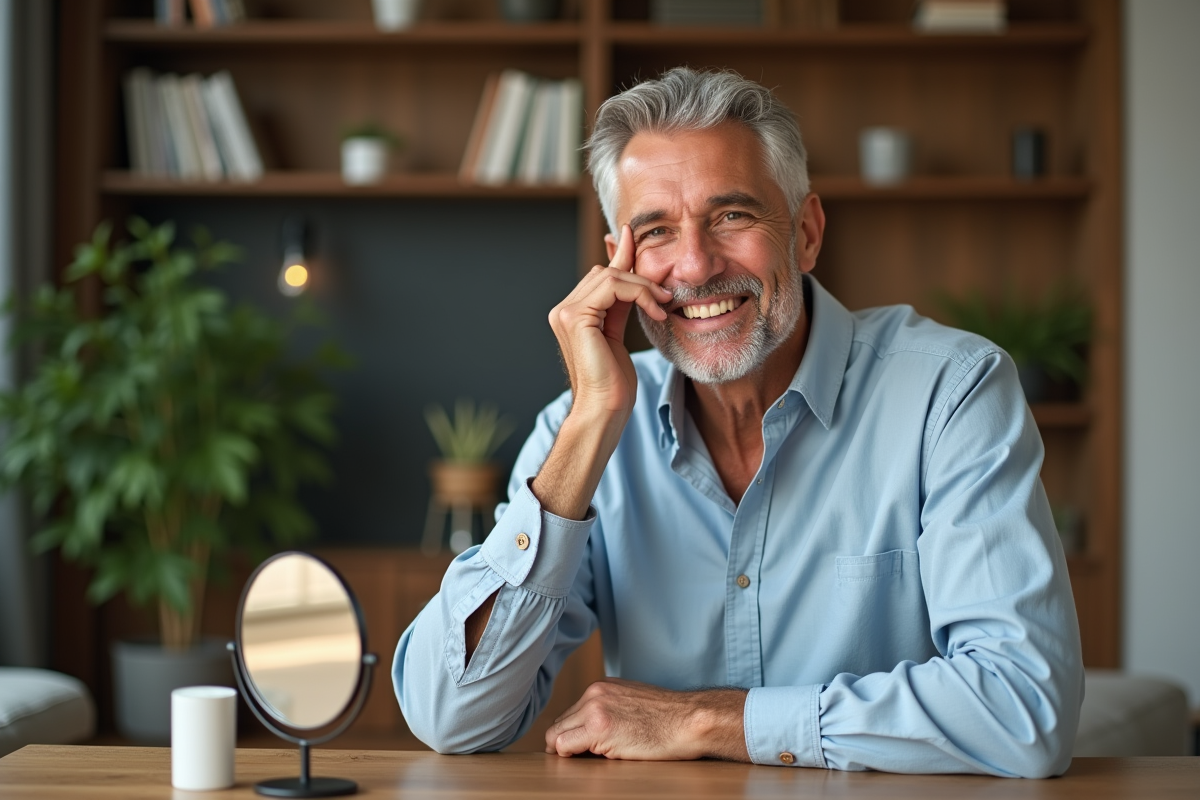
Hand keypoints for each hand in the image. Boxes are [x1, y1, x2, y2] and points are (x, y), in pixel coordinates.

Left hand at [544, 678, 748, 761]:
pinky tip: (593, 759)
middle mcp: (593, 694)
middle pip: (560, 724)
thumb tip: (591, 730)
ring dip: (569, 750)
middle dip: (566, 743)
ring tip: (592, 760)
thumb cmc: (669, 718)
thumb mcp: (632, 703)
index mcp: (602, 687)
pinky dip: (571, 757)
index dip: (572, 734)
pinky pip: (564, 746)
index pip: (570, 714)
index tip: (578, 748)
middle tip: (582, 759)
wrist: (689, 720)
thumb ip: (609, 709)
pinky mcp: (598, 728)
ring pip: (556, 736)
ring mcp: (594, 710)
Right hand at [548, 225, 671, 423]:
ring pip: (609, 276)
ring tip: (663, 304)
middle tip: (666, 293)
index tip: (634, 235)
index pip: (600, 275)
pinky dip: (638, 293)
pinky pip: (611, 286)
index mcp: (572, 313)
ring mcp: (565, 312)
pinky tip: (655, 310)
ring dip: (642, 286)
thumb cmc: (614, 382)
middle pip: (604, 272)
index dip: (621, 256)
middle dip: (639, 276)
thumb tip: (630, 273)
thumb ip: (621, 303)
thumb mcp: (619, 332)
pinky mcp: (575, 318)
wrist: (606, 409)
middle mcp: (563, 309)